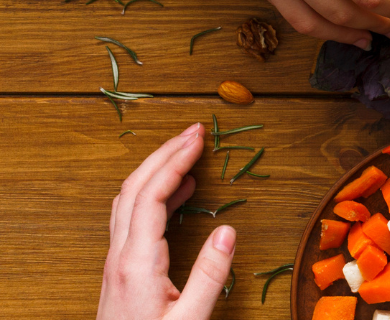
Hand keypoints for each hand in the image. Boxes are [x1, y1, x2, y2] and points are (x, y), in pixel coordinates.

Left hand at [98, 125, 234, 319]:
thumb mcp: (190, 318)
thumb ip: (210, 274)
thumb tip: (229, 229)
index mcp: (137, 263)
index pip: (152, 195)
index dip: (174, 161)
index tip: (198, 138)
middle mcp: (120, 256)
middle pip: (133, 188)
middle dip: (163, 154)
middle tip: (193, 132)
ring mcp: (116, 262)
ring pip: (127, 201)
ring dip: (154, 170)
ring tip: (187, 154)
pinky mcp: (120, 270)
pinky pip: (130, 217)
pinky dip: (152, 194)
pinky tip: (177, 194)